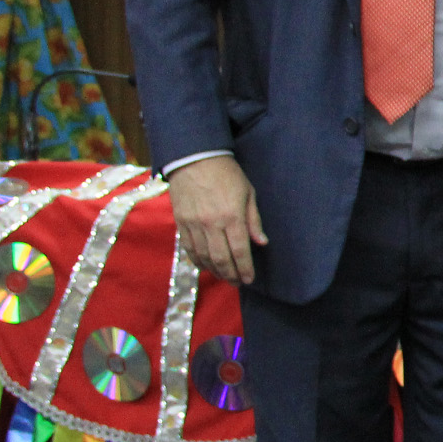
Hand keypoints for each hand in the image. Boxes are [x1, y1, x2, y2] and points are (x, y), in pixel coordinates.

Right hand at [167, 155, 267, 285]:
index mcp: (232, 216)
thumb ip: (254, 220)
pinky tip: (206, 267)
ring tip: (224, 277)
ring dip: (214, 271)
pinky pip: (188, 249)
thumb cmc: (227, 174)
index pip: (240, 250)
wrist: (194, 158)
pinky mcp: (180, 222)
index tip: (249, 279)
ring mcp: (193, 224)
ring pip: (203, 257)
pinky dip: (197, 261)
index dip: (245, 269)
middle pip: (221, 259)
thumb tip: (262, 243)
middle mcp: (211, 223)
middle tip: (238, 283)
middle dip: (231, 275)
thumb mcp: (248, 193)